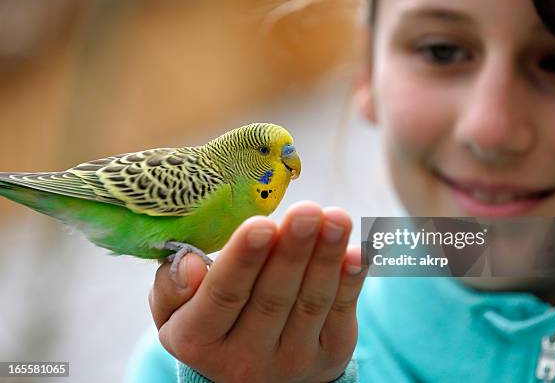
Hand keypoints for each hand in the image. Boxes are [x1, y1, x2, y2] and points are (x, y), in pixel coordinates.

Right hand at [148, 201, 366, 382]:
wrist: (252, 373)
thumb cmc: (210, 321)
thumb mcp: (175, 312)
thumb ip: (171, 287)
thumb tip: (190, 264)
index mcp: (200, 341)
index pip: (223, 296)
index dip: (243, 260)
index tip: (260, 224)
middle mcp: (245, 359)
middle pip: (272, 298)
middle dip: (292, 251)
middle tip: (306, 211)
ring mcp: (292, 361)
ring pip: (311, 303)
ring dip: (327, 258)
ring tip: (336, 218)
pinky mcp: (328, 354)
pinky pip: (341, 313)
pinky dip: (352, 280)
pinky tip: (358, 251)